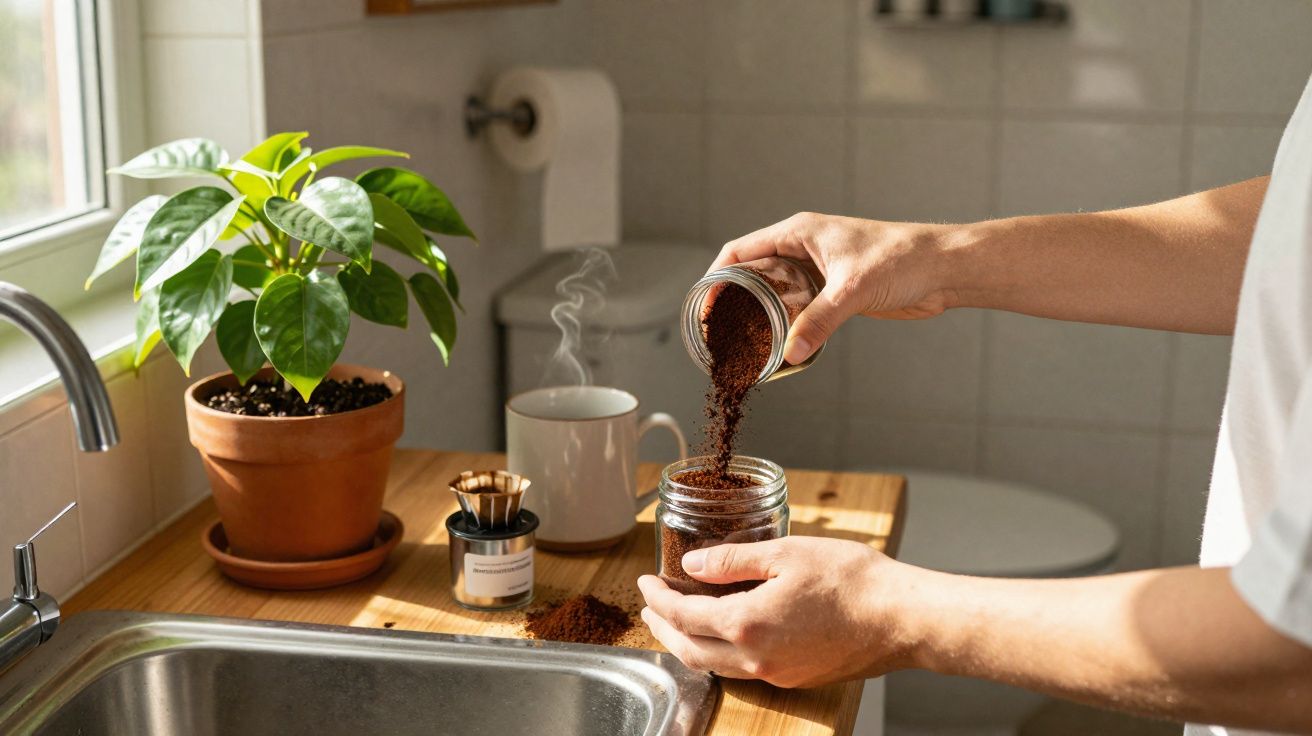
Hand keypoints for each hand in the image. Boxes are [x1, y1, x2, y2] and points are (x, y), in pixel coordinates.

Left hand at [637, 536, 918, 687]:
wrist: (901, 618)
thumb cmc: (852, 580)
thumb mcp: (786, 553)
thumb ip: (733, 560)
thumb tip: (693, 564)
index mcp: (747, 622)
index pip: (683, 615)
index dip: (658, 597)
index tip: (645, 580)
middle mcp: (755, 657)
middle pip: (690, 649)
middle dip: (662, 626)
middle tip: (650, 606)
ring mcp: (775, 673)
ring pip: (714, 665)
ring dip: (687, 643)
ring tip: (676, 621)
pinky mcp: (795, 678)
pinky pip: (742, 670)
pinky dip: (719, 652)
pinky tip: (724, 633)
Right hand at [711, 213, 957, 363]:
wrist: (942, 268)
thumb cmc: (903, 259)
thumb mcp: (852, 289)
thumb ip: (820, 321)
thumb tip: (790, 355)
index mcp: (799, 231)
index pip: (740, 250)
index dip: (716, 277)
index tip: (705, 307)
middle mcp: (803, 247)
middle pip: (752, 272)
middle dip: (733, 300)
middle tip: (718, 332)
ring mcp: (817, 269)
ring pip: (774, 291)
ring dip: (758, 314)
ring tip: (741, 343)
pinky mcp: (833, 290)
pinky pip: (797, 307)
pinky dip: (783, 324)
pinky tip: (777, 345)